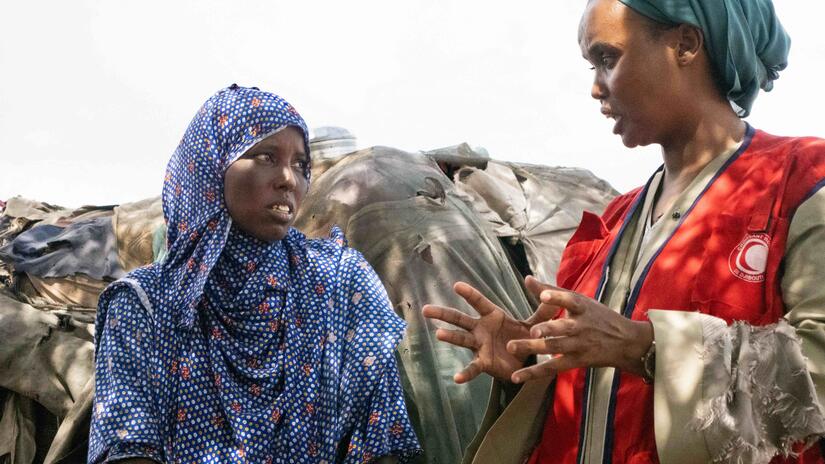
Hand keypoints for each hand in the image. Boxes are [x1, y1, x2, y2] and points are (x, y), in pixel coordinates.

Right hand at [422, 280, 559, 382]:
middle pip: (460, 319)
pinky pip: (473, 368)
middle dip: (443, 313)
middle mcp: (481, 329)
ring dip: (450, 336)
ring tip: (438, 334)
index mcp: (492, 316)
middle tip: (426, 309)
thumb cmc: (524, 336)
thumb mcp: (536, 323)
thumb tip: (547, 289)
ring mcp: (479, 346)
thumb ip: (543, 309)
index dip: (469, 294)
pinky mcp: (484, 363)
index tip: (456, 285)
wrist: (525, 361)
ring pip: (462, 339)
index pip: (479, 302)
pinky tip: (456, 378)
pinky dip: (465, 373)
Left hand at [506, 279, 653, 383]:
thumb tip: (527, 278)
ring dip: (533, 348)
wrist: (626, 343)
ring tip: (512, 347)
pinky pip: (552, 368)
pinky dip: (533, 373)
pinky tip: (516, 376)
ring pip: (555, 347)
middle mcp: (580, 326)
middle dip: (546, 329)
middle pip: (562, 328)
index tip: (544, 296)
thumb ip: (551, 289)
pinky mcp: (575, 361)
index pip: (570, 300)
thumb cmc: (598, 316)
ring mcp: (578, 345)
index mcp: (582, 307)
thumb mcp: (580, 300)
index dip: (558, 297)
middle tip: (532, 331)